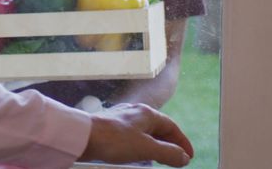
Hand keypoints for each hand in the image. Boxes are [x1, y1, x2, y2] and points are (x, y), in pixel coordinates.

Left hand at [78, 103, 193, 166]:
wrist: (82, 136)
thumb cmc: (114, 140)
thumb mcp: (146, 149)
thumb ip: (168, 153)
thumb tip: (184, 157)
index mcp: (147, 113)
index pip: (171, 126)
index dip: (182, 142)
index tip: (189, 156)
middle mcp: (135, 112)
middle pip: (158, 127)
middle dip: (169, 143)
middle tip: (177, 158)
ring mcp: (121, 118)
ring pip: (144, 131)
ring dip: (155, 144)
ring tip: (160, 158)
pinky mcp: (110, 126)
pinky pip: (132, 135)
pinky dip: (141, 145)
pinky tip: (137, 153)